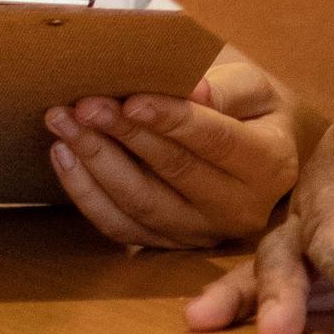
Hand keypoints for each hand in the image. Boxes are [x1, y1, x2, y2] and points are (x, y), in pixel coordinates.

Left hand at [46, 49, 299, 249]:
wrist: (263, 154)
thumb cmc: (256, 111)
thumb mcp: (258, 88)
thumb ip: (228, 88)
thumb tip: (195, 90)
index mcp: (271, 164)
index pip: (216, 140)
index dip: (171, 120)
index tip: (130, 99)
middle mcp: (241, 208)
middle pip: (174, 172)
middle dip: (122, 135)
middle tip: (83, 106)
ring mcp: (204, 234)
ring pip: (141, 203)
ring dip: (95, 162)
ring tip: (63, 124)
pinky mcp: (170, 245)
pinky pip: (120, 226)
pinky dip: (86, 192)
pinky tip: (63, 156)